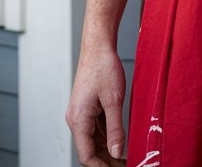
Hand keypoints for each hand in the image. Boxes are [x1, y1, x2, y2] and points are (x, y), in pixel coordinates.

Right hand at [66, 44, 127, 166]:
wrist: (98, 46)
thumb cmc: (103, 68)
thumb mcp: (114, 101)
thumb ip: (115, 129)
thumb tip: (118, 153)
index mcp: (78, 120)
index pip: (86, 155)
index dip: (101, 166)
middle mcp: (76, 119)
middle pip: (89, 149)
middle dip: (106, 160)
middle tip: (125, 163)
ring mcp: (81, 113)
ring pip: (93, 139)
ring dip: (107, 149)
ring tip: (125, 156)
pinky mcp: (87, 106)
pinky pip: (96, 127)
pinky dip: (107, 136)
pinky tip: (120, 139)